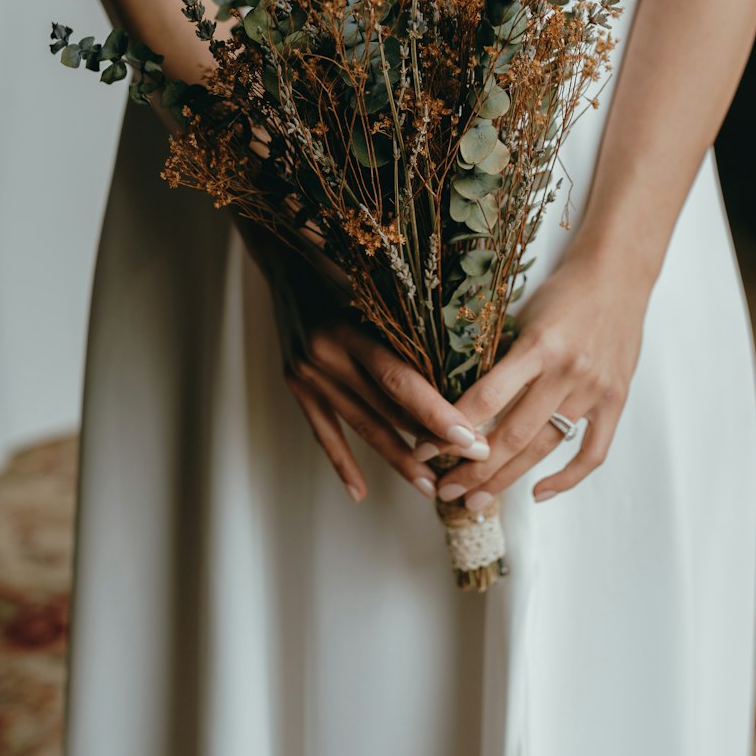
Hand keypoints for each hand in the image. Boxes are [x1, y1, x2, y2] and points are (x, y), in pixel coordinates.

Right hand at [237, 216, 491, 502]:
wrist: (285, 264)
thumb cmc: (343, 271)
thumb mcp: (375, 289)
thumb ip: (406, 325)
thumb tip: (461, 363)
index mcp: (349, 328)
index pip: (398, 379)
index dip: (434, 411)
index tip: (469, 436)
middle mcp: (325, 355)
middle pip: (385, 409)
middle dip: (430, 439)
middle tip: (470, 462)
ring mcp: (307, 375)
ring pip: (361, 426)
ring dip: (397, 459)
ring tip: (430, 486)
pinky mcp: (296, 386)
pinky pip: (323, 432)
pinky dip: (343, 462)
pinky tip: (360, 491)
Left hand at [420, 249, 648, 508]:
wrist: (618, 275)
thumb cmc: (563, 291)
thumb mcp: (521, 314)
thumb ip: (499, 356)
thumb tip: (458, 399)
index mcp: (537, 345)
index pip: (486, 398)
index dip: (452, 429)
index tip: (424, 448)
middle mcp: (566, 371)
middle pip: (513, 435)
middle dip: (473, 469)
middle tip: (444, 490)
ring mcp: (593, 390)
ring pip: (544, 448)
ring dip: (507, 479)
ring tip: (475, 500)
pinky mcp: (615, 401)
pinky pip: (592, 452)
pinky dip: (566, 479)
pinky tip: (538, 492)